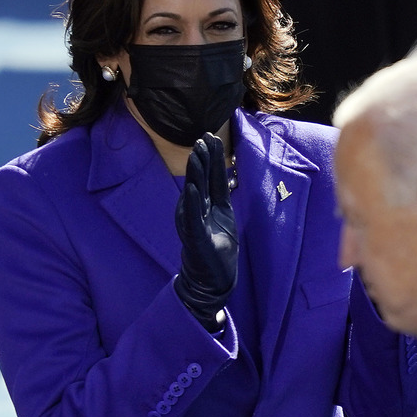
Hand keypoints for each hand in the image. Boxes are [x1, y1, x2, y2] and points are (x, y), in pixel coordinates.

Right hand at [174, 132, 237, 331]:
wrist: (212, 280)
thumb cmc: (218, 248)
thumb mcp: (224, 215)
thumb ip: (221, 193)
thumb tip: (225, 170)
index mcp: (207, 205)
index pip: (210, 176)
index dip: (211, 157)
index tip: (210, 136)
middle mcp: (197, 210)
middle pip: (201, 179)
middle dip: (202, 158)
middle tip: (203, 137)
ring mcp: (194, 223)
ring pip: (194, 193)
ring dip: (195, 173)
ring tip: (196, 153)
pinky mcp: (194, 238)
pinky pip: (191, 217)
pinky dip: (191, 202)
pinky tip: (190, 187)